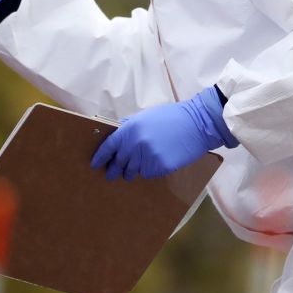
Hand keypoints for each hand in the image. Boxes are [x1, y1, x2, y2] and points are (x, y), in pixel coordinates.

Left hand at [90, 86, 236, 180]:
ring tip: (130, 173)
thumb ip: (129, 128)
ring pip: (134, 170)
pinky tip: (155, 164)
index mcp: (130, 129)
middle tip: (111, 175)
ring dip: (132, 171)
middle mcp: (137, 144)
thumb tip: (116, 136)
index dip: (101, 157)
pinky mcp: (161, 166)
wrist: (197, 123)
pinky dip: (149, 171)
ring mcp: (149, 156)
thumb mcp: (145, 117)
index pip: (109, 146)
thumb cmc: (171, 118)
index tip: (95, 164)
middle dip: (115, 169)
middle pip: (120, 162)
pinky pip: (149, 173)